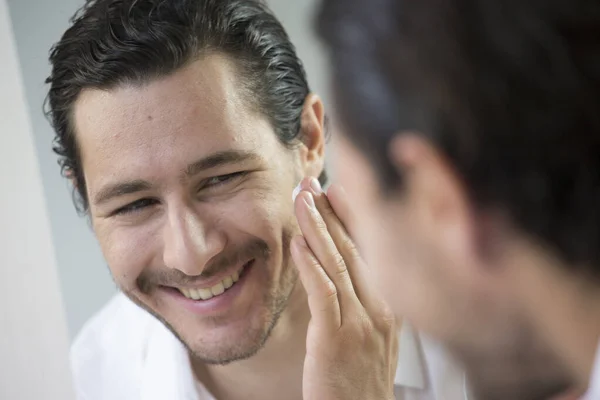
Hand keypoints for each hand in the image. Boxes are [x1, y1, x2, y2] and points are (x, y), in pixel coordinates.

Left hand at [291, 177, 397, 399]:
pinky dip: (310, 264)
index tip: (337, 191)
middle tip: (313, 184)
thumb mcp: (373, 340)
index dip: (352, 219)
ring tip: (302, 200)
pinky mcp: (337, 339)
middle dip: (332, 213)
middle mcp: (382, 309)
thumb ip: (364, 305)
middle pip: (356, 250)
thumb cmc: (360, 384)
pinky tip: (298, 242)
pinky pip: (323, 293)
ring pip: (339, 264)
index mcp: (391, 307)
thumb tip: (345, 274)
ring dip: (317, 228)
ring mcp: (362, 323)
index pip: (371, 252)